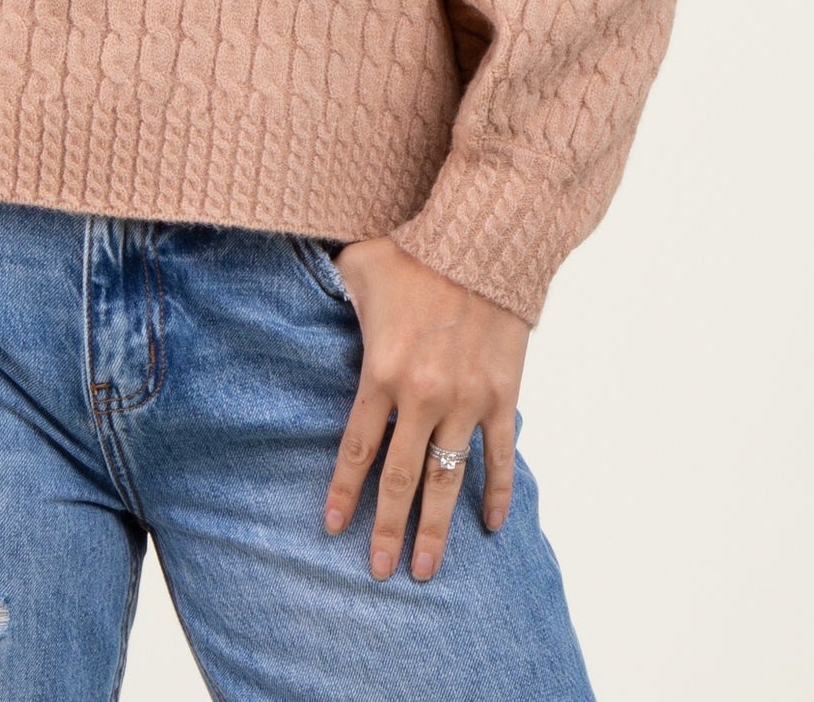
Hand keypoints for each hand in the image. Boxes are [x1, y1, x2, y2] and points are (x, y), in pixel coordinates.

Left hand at [323, 235, 528, 579]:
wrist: (482, 241)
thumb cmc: (413, 250)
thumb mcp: (357, 267)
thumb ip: (335, 291)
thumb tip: (311, 288)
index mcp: (380, 371)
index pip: (357, 448)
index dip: (344, 492)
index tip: (333, 528)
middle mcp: (421, 396)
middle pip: (400, 479)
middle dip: (386, 529)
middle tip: (379, 571)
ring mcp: (465, 402)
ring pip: (447, 480)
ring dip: (436, 528)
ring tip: (425, 569)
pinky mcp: (502, 397)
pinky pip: (499, 457)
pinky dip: (497, 492)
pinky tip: (490, 525)